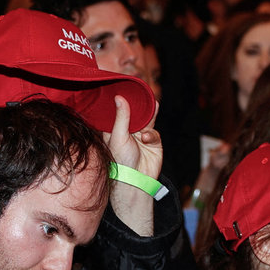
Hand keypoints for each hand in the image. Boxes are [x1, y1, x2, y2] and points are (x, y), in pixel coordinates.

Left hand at [102, 96, 161, 236]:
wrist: (136, 181)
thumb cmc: (120, 161)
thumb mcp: (118, 136)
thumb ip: (121, 117)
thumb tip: (119, 97)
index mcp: (114, 130)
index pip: (118, 111)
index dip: (121, 101)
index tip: (124, 87)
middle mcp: (127, 132)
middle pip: (135, 113)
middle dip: (140, 104)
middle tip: (143, 91)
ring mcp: (141, 137)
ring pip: (147, 120)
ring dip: (150, 113)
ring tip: (153, 103)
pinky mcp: (153, 143)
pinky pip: (154, 132)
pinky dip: (151, 134)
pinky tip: (146, 138)